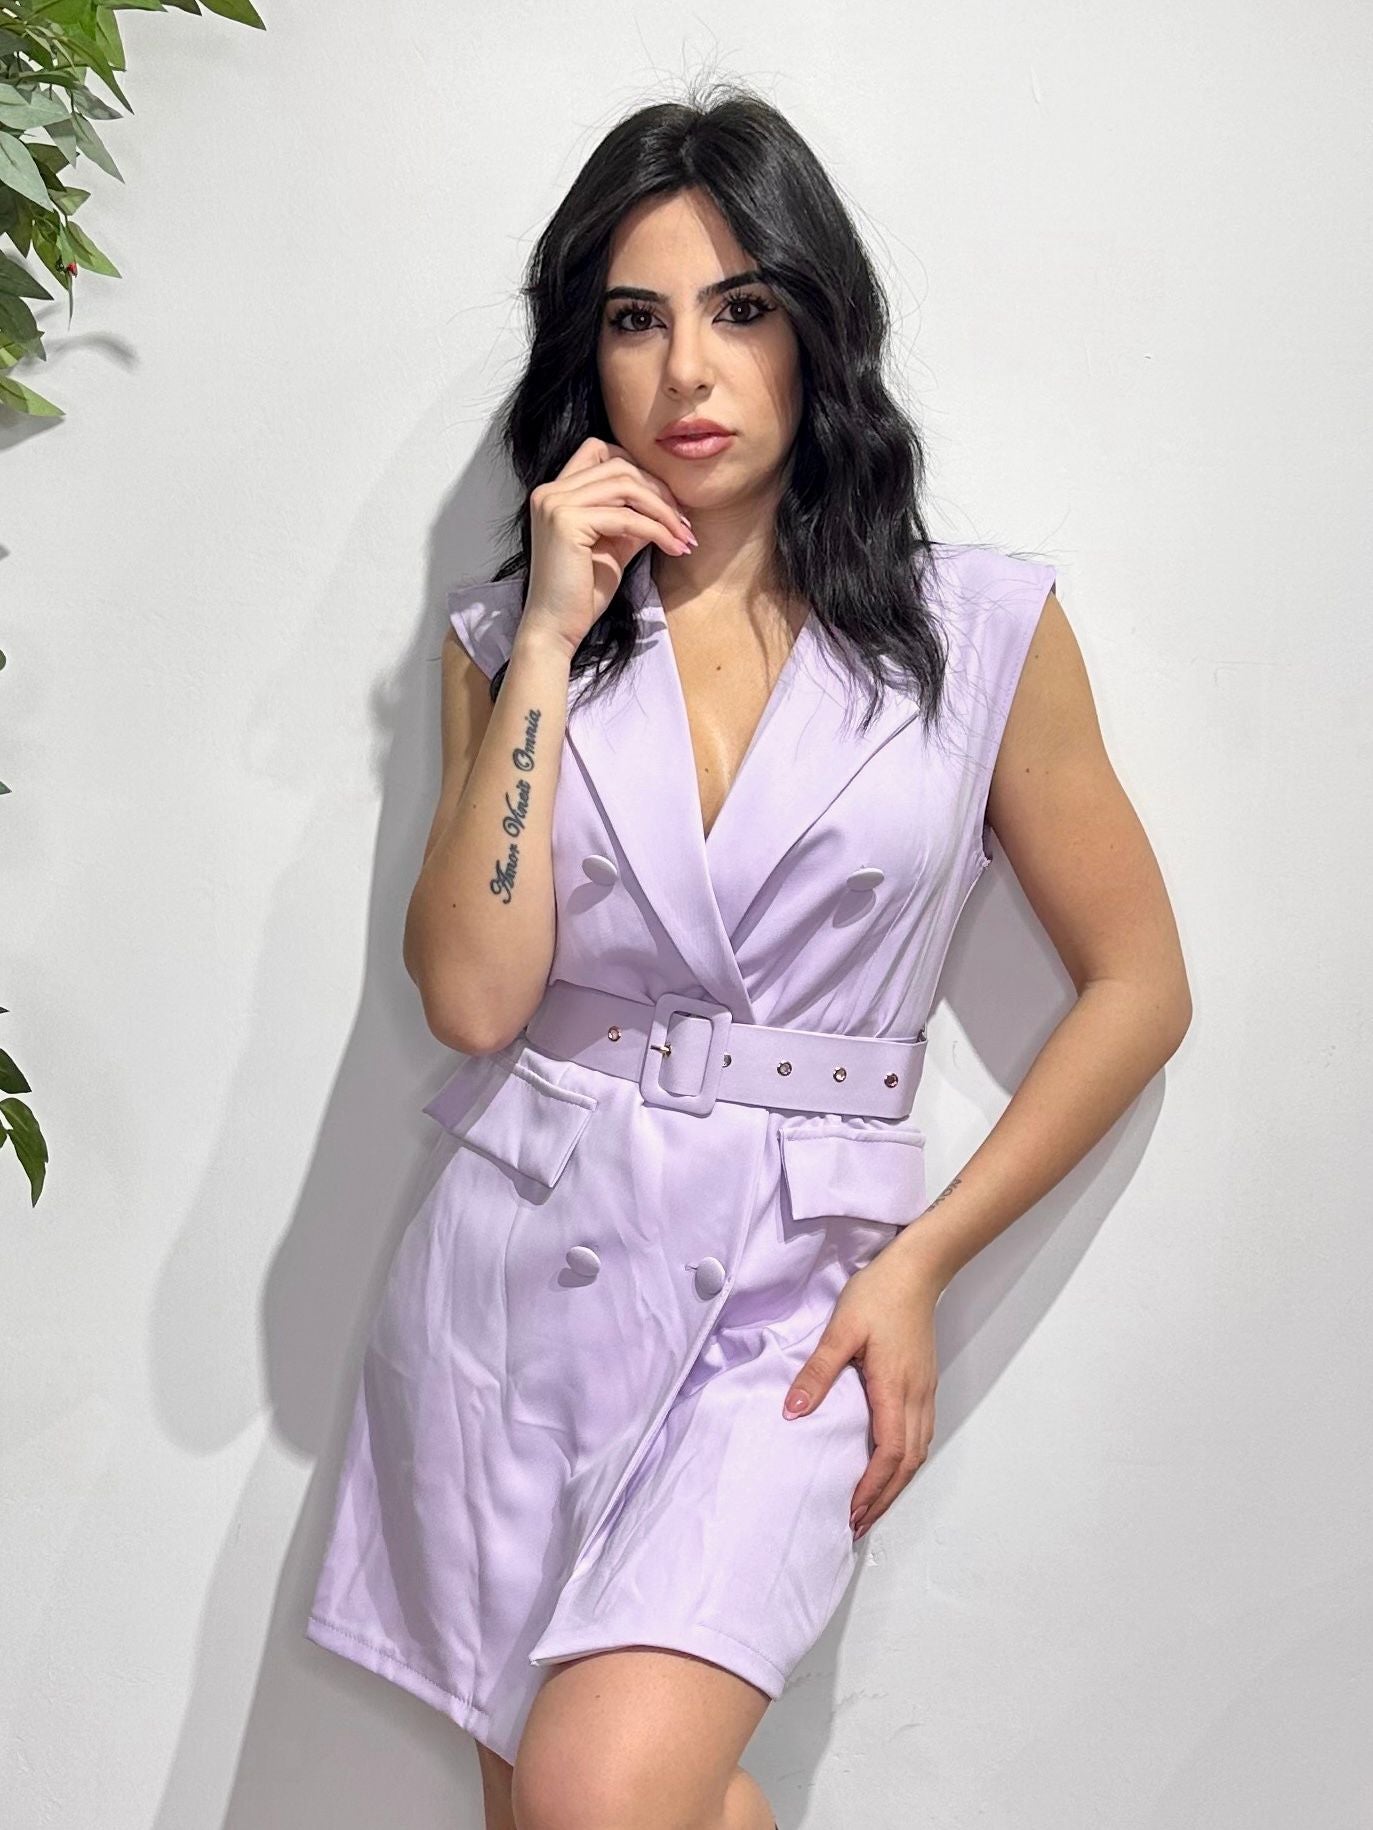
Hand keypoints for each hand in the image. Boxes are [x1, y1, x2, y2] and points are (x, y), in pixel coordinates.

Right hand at [521, 437, 695, 654]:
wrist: (557, 629)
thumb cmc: (582, 594)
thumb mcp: (614, 546)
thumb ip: (633, 519)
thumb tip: (667, 503)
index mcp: (555, 492)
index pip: (600, 450)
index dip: (637, 469)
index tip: (665, 502)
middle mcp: (550, 492)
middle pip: (619, 466)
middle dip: (659, 491)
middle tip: (683, 522)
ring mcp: (555, 504)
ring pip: (626, 487)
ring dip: (663, 511)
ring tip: (683, 536)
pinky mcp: (566, 523)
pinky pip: (626, 517)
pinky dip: (656, 531)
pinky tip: (672, 547)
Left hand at [781, 1242, 940, 1540]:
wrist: (918, 1270)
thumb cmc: (878, 1295)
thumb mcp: (841, 1331)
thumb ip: (817, 1372)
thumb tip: (793, 1412)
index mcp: (895, 1388)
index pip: (888, 1453)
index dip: (871, 1488)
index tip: (851, 1512)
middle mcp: (916, 1397)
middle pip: (907, 1464)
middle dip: (883, 1498)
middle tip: (857, 1524)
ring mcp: (924, 1392)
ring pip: (918, 1453)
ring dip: (895, 1484)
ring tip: (870, 1506)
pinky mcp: (924, 1384)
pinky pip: (920, 1436)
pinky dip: (905, 1463)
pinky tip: (889, 1468)